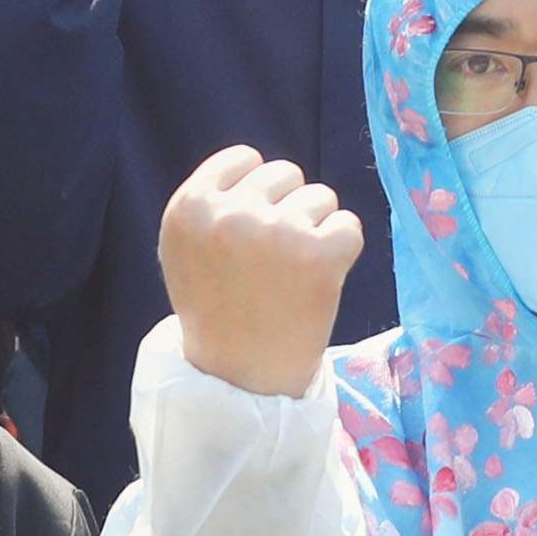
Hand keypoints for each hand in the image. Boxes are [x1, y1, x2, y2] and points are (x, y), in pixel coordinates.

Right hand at [158, 143, 361, 400]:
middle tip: (274, 258)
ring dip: (315, 229)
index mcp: (189, 208)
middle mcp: (230, 214)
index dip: (257, 192)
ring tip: (292, 273)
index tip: (253, 228)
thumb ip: (212, 203)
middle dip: (287, 208)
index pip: (244, 159)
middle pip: (286, 173)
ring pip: (321, 196)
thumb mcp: (187, 249)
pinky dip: (341, 249)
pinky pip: (349, 225)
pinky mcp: (319, 255)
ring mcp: (276, 232)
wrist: (241, 376)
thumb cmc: (217, 310)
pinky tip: (319, 279)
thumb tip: (255, 164)